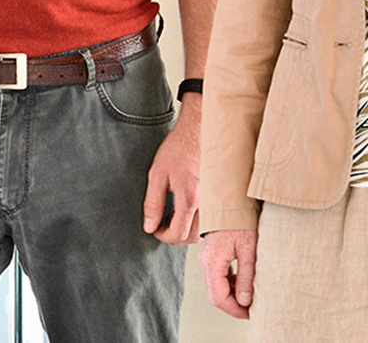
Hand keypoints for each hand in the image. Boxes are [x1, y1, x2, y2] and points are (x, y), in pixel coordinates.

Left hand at [142, 97, 202, 244]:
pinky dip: (197, 222)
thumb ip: (153, 204)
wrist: (199, 131)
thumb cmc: (178, 148)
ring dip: (186, 231)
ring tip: (173, 216)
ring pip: (203, 231)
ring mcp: (214, 200)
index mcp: (189, 198)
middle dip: (174, 236)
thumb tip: (149, 226)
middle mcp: (206, 202)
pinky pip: (209, 219)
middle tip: (161, 225)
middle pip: (192, 237)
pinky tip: (186, 209)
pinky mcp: (218, 195)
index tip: (155, 229)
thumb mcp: (157, 175)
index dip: (163, 235)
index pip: (178, 233)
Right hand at [200, 228, 258, 318]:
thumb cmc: (241, 222)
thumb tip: (245, 301)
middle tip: (251, 310)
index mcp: (212, 262)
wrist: (231, 201)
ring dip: (232, 296)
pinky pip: (217, 277)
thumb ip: (246, 277)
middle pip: (214, 295)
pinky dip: (229, 285)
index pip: (218, 297)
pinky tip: (243, 284)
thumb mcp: (249, 249)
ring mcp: (206, 259)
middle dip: (233, 306)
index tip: (250, 314)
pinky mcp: (211, 256)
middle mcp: (205, 262)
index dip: (234, 310)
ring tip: (250, 298)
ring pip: (215, 287)